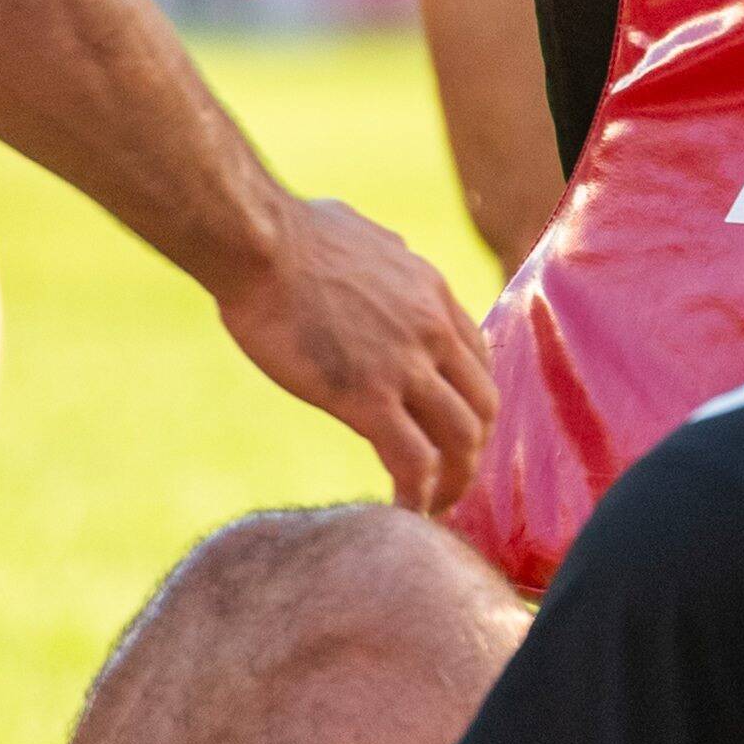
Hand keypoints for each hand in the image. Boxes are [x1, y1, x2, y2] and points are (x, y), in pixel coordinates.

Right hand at [221, 195, 493, 513]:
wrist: (260, 242)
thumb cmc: (291, 232)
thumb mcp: (365, 235)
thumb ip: (386, 258)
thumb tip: (382, 257)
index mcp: (432, 293)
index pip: (478, 358)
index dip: (471, 401)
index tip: (453, 427)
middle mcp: (433, 330)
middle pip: (483, 403)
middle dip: (475, 447)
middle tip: (453, 477)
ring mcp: (406, 365)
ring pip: (461, 438)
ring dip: (456, 480)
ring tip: (435, 505)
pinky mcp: (368, 396)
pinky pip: (413, 460)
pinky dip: (417, 494)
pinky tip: (404, 511)